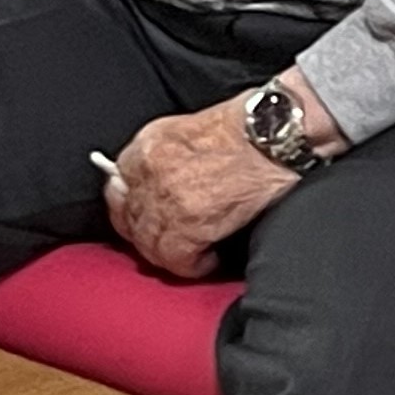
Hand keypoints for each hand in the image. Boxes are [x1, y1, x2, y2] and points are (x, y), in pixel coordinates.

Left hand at [104, 94, 304, 278]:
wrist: (276, 133)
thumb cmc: (244, 128)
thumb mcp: (186, 130)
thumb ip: (160, 155)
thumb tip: (148, 185)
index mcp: (148, 143)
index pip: (118, 183)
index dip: (132, 205)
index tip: (147, 215)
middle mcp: (150, 170)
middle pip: (128, 217)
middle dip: (146, 234)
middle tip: (168, 240)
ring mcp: (168, 198)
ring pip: (147, 243)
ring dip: (167, 253)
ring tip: (189, 252)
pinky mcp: (192, 224)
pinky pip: (175, 259)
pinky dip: (191, 266)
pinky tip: (208, 259)